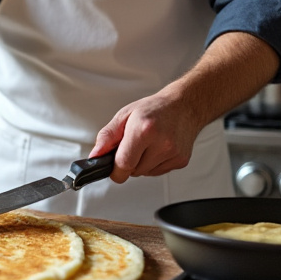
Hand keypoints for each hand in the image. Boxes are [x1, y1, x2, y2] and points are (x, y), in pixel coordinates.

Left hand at [91, 91, 205, 183]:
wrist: (185, 106)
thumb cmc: (155, 109)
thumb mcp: (124, 115)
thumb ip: (107, 137)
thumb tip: (95, 155)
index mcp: (144, 130)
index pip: (123, 164)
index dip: (114, 170)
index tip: (112, 167)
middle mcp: (161, 143)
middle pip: (133, 171)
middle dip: (128, 162)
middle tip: (133, 145)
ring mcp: (173, 153)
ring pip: (145, 173)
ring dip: (140, 164)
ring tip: (147, 144)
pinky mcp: (181, 161)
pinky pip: (158, 172)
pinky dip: (153, 164)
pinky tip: (158, 148)